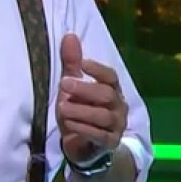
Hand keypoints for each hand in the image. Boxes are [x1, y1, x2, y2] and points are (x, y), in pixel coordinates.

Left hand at [56, 33, 127, 165]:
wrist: (82, 145)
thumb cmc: (78, 111)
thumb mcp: (72, 88)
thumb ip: (72, 65)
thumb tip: (69, 35)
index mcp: (112, 90)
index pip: (111, 77)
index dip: (98, 69)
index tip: (82, 64)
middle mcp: (118, 106)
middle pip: (107, 95)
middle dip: (85, 89)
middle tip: (63, 84)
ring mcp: (116, 126)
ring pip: (103, 116)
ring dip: (81, 111)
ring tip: (62, 108)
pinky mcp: (109, 143)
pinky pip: (99, 135)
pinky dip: (84, 129)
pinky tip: (69, 124)